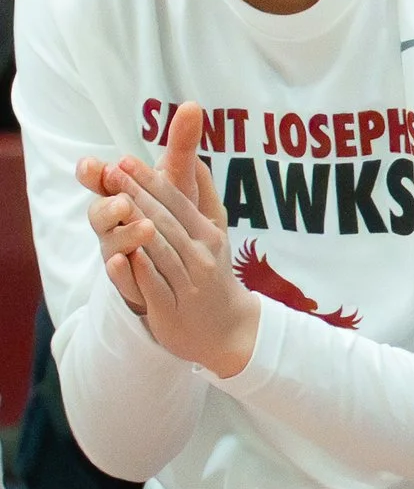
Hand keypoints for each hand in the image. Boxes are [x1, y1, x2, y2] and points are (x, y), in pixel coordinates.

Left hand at [78, 105, 257, 376]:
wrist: (228, 328)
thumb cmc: (214, 273)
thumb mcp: (216, 233)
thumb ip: (204, 197)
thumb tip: (197, 159)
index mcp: (208, 236)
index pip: (176, 202)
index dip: (150, 181)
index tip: (125, 161)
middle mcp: (200, 258)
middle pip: (165, 222)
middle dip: (137, 195)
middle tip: (111, 172)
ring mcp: (186, 285)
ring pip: (159, 252)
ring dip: (136, 228)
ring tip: (113, 205)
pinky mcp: (171, 310)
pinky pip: (152, 288)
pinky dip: (137, 272)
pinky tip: (120, 258)